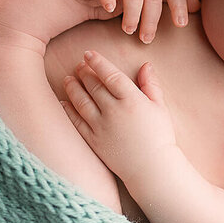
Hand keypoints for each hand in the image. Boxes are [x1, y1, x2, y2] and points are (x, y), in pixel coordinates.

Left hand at [60, 50, 179, 178]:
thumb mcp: (160, 108)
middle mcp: (114, 111)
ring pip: (81, 101)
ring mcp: (101, 126)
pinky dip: (68, 110)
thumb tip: (145, 65)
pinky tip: (63, 102)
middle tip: (78, 64)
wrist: (151, 169)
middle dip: (84, 72)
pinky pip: (76, 122)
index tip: (88, 53)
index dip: (98, 62)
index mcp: (132, 100)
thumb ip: (151, 85)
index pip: (110, 75)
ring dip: (73, 88)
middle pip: (94, 86)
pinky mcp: (93, 141)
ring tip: (67, 79)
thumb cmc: (160, 137)